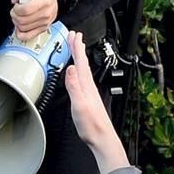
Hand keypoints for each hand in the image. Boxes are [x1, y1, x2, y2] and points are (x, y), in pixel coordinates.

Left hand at [9, 0, 57, 40]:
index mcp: (45, 0)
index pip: (26, 9)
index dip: (17, 9)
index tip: (16, 5)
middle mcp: (47, 12)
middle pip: (23, 20)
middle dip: (14, 15)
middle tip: (15, 10)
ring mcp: (45, 22)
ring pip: (23, 28)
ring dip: (16, 22)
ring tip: (18, 16)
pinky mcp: (43, 29)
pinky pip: (28, 36)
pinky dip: (20, 33)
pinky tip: (19, 27)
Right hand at [64, 31, 129, 173]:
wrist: (102, 138)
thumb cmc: (92, 125)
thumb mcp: (80, 105)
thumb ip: (74, 86)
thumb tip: (71, 68)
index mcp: (86, 85)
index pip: (81, 62)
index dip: (77, 48)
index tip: (74, 35)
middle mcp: (89, 87)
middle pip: (82, 63)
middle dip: (78, 48)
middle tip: (75, 35)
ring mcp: (89, 92)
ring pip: (82, 69)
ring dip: (79, 57)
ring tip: (76, 49)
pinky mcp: (88, 99)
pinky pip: (82, 78)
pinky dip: (79, 70)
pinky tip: (77, 73)